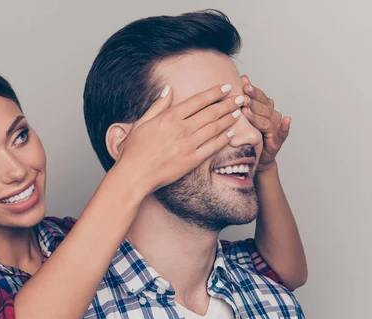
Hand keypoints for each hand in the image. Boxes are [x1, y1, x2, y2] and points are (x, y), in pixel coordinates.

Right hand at [117, 83, 244, 193]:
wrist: (134, 175)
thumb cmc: (134, 150)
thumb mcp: (142, 123)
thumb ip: (158, 105)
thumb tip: (168, 89)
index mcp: (169, 117)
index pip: (197, 101)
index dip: (213, 93)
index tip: (225, 87)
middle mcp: (181, 129)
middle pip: (210, 113)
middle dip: (228, 103)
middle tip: (240, 98)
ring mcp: (187, 145)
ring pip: (214, 128)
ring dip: (229, 119)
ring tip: (239, 112)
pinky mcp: (191, 161)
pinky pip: (212, 147)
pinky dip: (223, 139)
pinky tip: (231, 133)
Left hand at [241, 75, 290, 171]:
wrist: (258, 156)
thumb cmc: (250, 134)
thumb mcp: (246, 116)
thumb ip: (246, 99)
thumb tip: (243, 77)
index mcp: (265, 107)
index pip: (259, 96)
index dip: (251, 90)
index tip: (243, 83)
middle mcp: (272, 115)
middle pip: (262, 106)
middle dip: (251, 101)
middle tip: (242, 97)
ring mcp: (276, 127)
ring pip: (267, 119)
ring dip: (258, 114)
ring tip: (247, 111)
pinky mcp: (278, 140)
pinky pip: (283, 132)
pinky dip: (285, 126)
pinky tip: (287, 120)